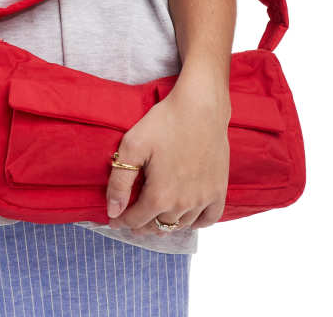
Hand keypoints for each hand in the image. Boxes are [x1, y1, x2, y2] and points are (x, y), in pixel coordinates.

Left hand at [106, 70, 230, 236]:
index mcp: (159, 196)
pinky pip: (208, 219)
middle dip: (142, 223)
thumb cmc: (165, 122)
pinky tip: (187, 215)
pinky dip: (196, 222)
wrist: (201, 107)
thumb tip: (113, 211)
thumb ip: (119, 182)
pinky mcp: (219, 189)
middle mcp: (183, 204)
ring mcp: (203, 199)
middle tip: (133, 215)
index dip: (122, 220)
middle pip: (158, 226)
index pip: (136, 220)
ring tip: (156, 214)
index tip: (115, 218)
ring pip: (181, 224)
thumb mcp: (132, 146)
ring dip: (166, 223)